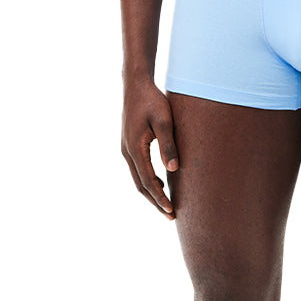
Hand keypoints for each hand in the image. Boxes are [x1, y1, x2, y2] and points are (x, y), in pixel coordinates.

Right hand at [121, 78, 178, 219]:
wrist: (135, 84)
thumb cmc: (152, 100)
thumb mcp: (164, 121)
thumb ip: (168, 145)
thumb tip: (173, 169)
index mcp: (135, 148)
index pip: (148, 181)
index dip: (160, 198)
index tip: (172, 211)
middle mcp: (127, 151)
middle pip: (141, 186)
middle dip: (156, 202)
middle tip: (171, 216)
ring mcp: (126, 149)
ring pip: (138, 179)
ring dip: (152, 194)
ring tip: (167, 206)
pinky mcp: (129, 145)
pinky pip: (138, 170)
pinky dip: (148, 182)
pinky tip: (161, 186)